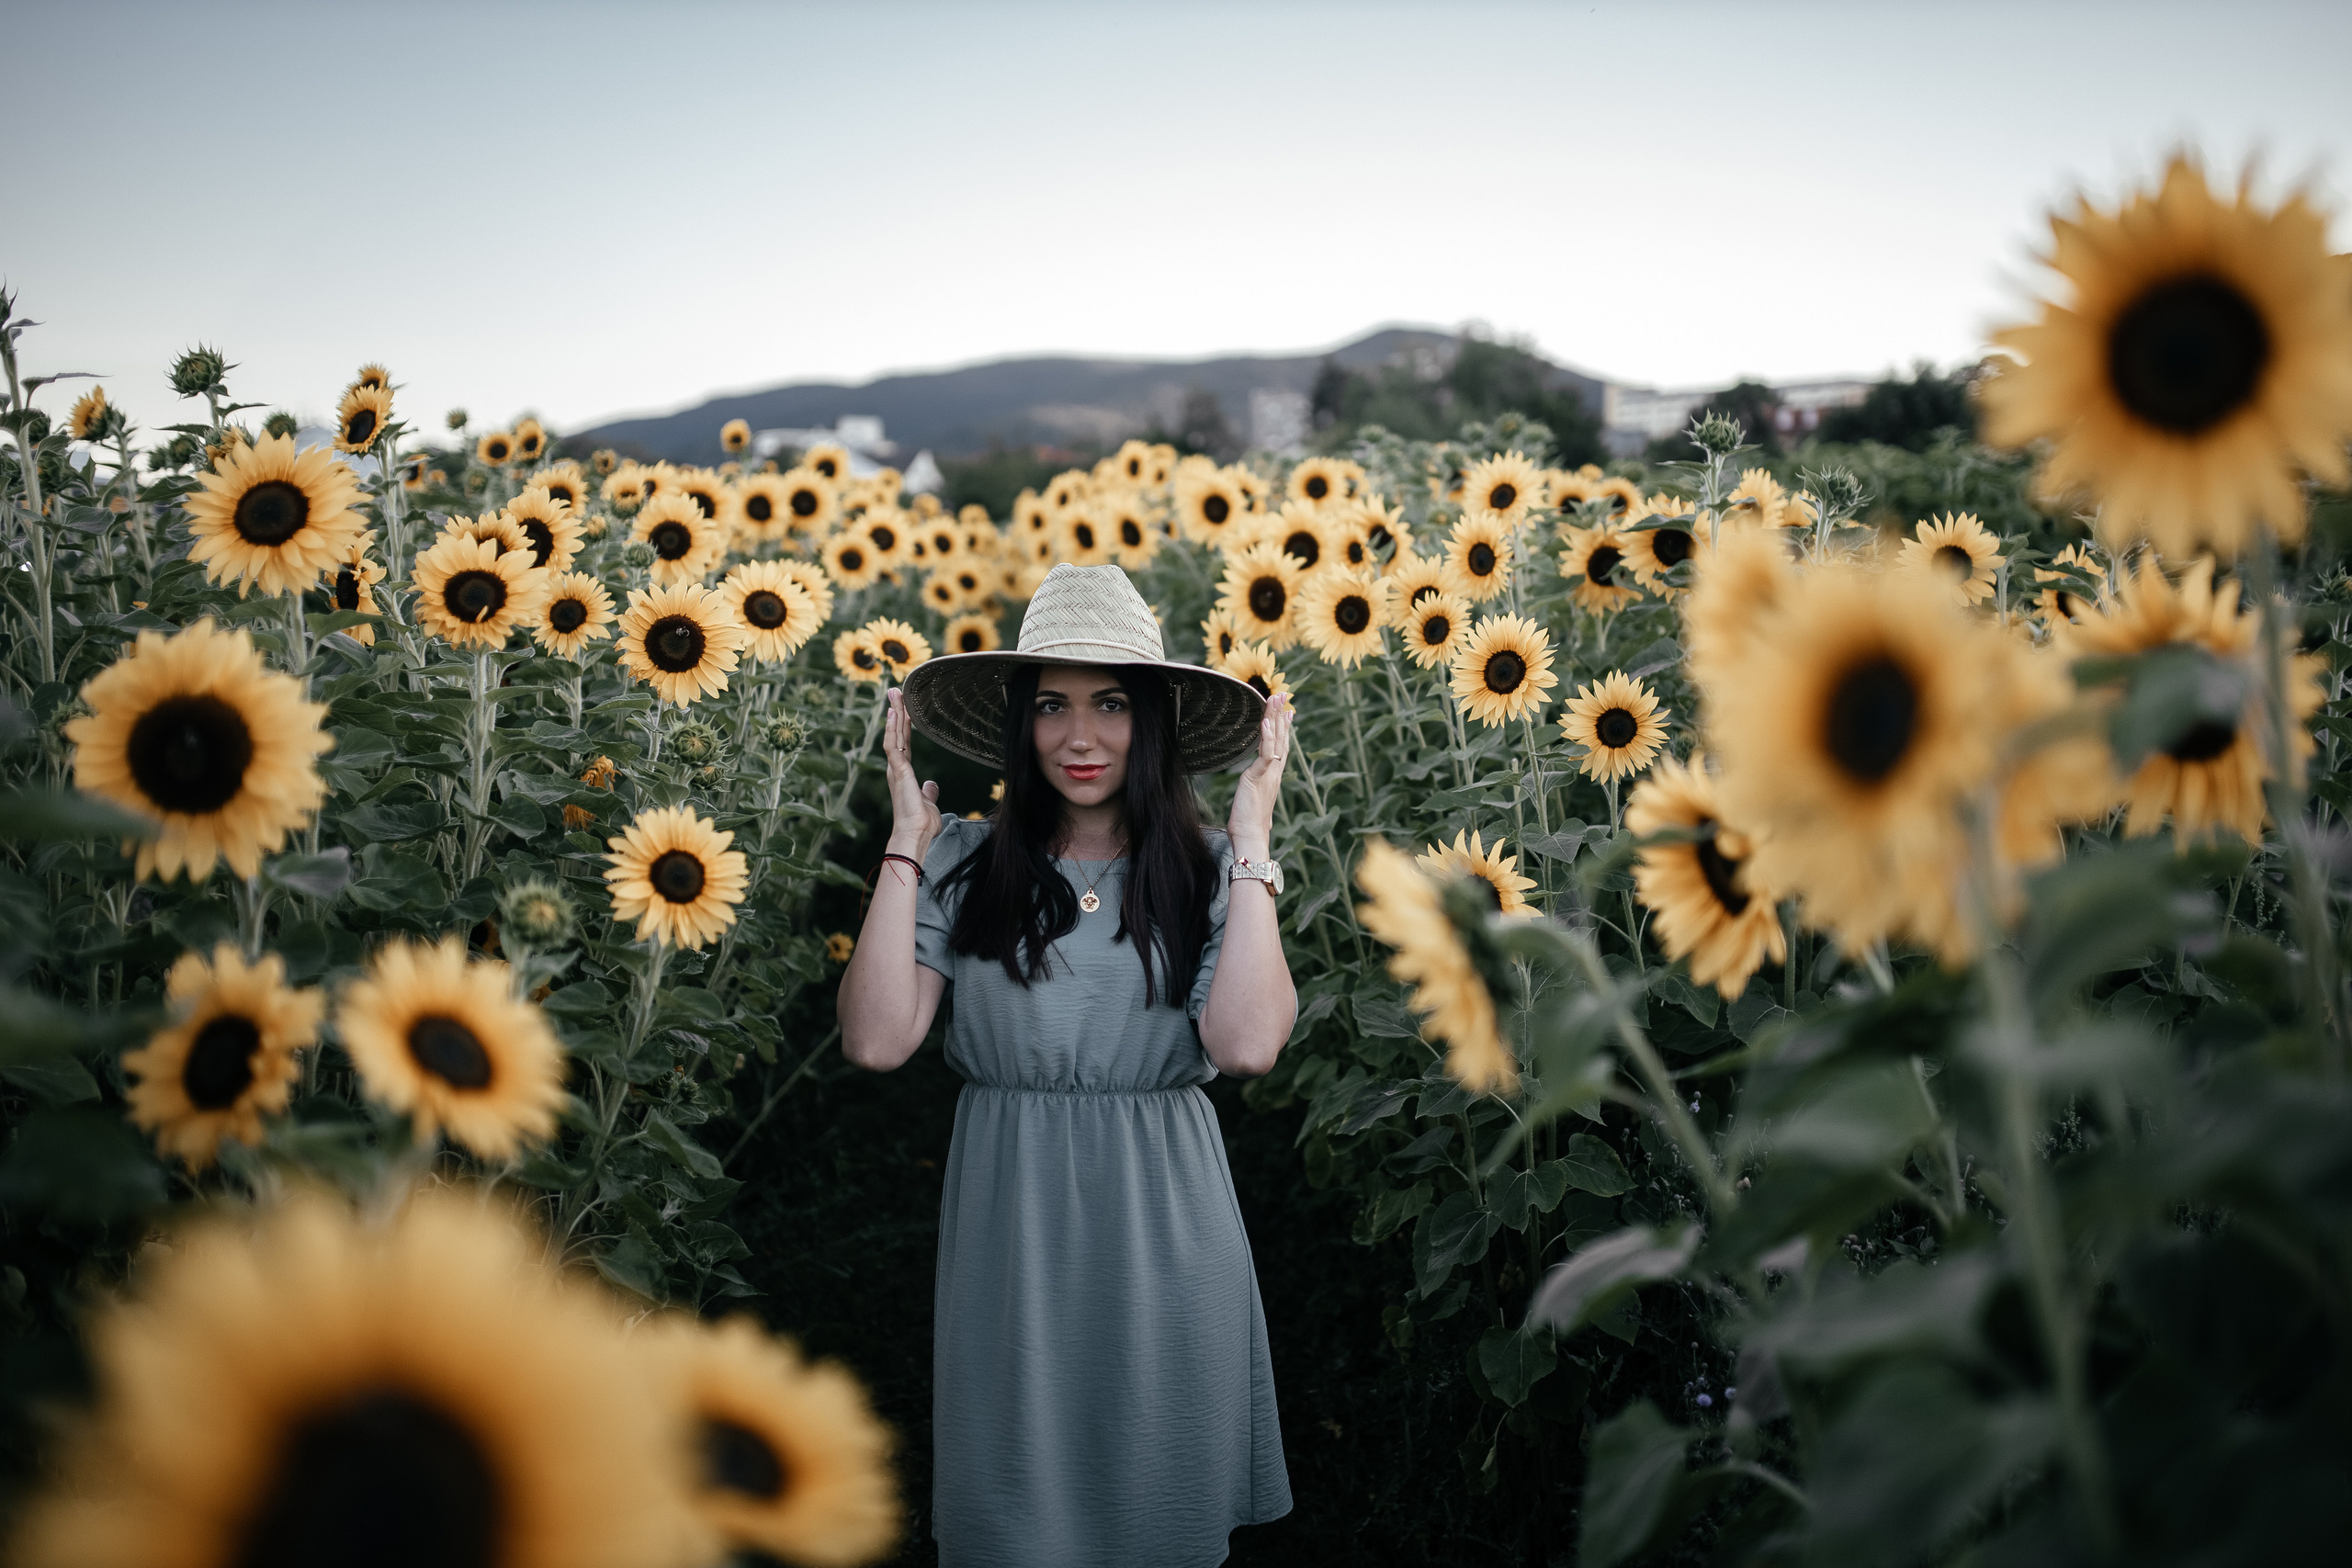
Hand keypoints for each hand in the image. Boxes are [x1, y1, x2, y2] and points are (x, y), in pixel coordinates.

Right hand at [883, 688, 941, 856]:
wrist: (915, 834)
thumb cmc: (921, 822)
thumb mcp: (927, 801)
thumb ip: (928, 791)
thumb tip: (931, 786)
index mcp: (904, 772)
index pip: (903, 742)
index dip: (903, 724)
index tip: (901, 707)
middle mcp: (897, 768)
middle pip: (896, 733)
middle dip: (896, 710)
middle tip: (894, 690)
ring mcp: (896, 768)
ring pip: (893, 734)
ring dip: (894, 713)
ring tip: (894, 693)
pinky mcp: (898, 771)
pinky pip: (893, 745)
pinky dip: (893, 728)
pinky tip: (895, 713)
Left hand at [1227, 692, 1292, 858]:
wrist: (1250, 836)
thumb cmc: (1248, 823)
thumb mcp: (1252, 798)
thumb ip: (1255, 788)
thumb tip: (1253, 787)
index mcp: (1273, 776)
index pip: (1281, 747)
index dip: (1284, 728)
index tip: (1287, 712)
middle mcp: (1275, 772)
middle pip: (1282, 738)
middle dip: (1282, 715)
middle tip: (1284, 695)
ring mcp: (1269, 774)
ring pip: (1276, 741)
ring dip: (1276, 718)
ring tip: (1277, 699)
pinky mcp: (1259, 777)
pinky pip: (1266, 753)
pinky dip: (1267, 736)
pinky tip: (1266, 721)